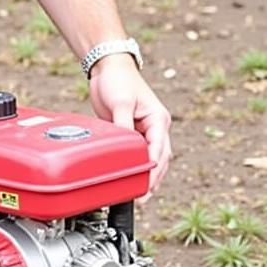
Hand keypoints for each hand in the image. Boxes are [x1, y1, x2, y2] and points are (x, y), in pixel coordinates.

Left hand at [87, 54, 171, 193]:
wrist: (107, 68)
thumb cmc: (118, 80)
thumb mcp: (120, 103)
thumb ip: (123, 126)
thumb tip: (125, 150)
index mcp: (158, 119)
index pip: (159, 149)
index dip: (153, 169)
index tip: (146, 185)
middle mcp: (155, 127)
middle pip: (159, 159)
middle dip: (153, 179)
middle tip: (142, 198)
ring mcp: (144, 131)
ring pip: (150, 159)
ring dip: (147, 176)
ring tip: (139, 196)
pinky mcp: (132, 133)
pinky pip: (137, 154)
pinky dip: (136, 167)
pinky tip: (130, 180)